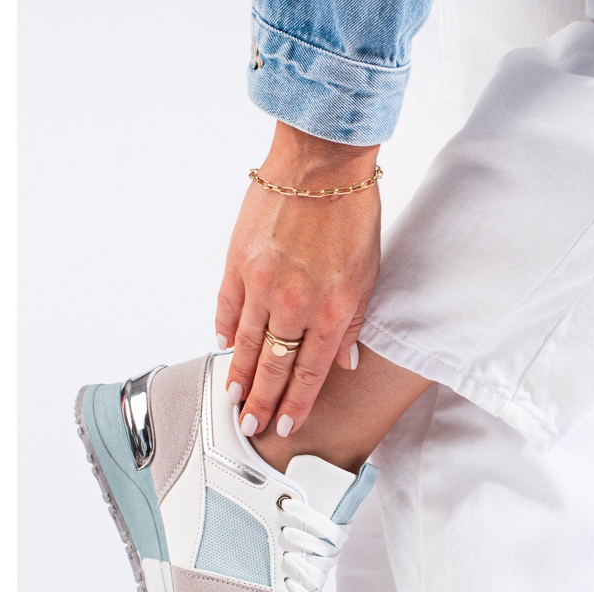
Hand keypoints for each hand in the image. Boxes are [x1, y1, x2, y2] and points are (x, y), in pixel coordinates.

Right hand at [215, 124, 381, 437]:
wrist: (321, 163)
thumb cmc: (350, 214)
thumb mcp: (367, 276)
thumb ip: (351, 324)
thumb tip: (342, 364)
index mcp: (330, 311)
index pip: (309, 372)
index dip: (296, 403)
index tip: (286, 424)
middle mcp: (293, 304)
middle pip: (274, 366)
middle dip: (262, 401)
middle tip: (249, 425)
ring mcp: (261, 284)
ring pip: (247, 343)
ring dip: (239, 375)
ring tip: (232, 399)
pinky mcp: (238, 261)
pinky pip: (228, 307)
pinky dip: (226, 330)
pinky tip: (225, 349)